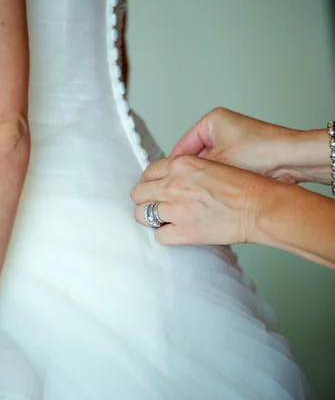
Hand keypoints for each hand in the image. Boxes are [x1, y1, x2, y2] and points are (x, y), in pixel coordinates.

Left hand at [131, 155, 270, 245]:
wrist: (259, 206)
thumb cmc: (243, 185)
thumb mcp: (210, 164)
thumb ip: (186, 170)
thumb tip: (172, 179)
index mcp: (180, 164)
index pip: (148, 173)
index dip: (151, 182)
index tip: (155, 188)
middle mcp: (174, 184)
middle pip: (139, 193)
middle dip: (145, 199)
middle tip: (154, 204)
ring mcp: (177, 209)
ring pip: (142, 215)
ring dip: (150, 217)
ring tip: (162, 219)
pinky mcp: (184, 231)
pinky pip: (159, 236)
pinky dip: (165, 235)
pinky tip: (175, 231)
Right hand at [171, 107, 329, 184]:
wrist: (293, 159)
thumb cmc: (262, 150)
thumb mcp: (218, 162)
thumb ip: (194, 172)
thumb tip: (176, 184)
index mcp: (212, 121)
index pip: (182, 147)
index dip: (174, 168)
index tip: (168, 183)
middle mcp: (223, 128)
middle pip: (195, 157)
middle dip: (192, 174)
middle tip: (184, 190)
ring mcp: (234, 141)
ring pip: (210, 165)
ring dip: (208, 178)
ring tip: (203, 192)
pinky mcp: (244, 154)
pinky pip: (224, 169)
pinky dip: (221, 180)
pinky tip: (219, 191)